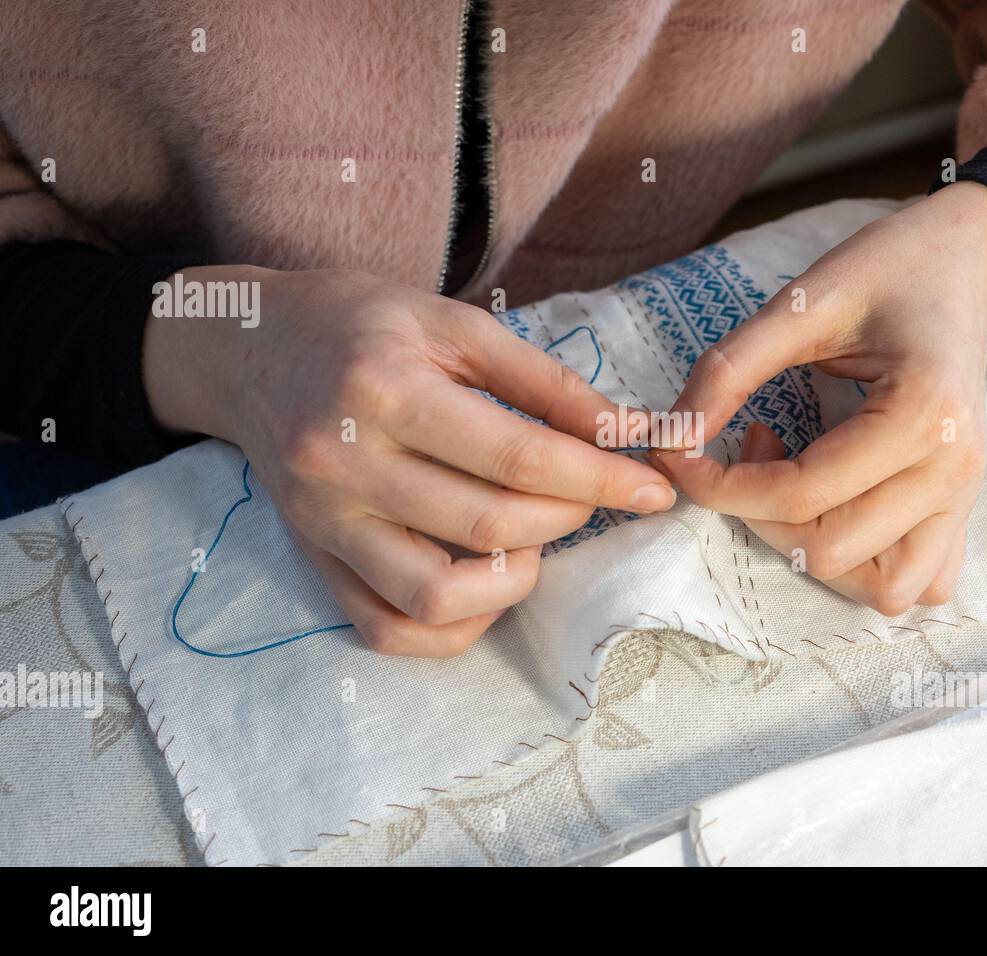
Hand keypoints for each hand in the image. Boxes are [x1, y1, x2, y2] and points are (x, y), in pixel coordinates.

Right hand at [144, 267, 675, 655]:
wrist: (247, 346)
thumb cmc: (360, 324)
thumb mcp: (454, 322)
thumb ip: (543, 381)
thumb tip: (627, 432)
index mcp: (383, 390)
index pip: (518, 457)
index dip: (600, 478)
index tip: (653, 489)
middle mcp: (344, 464)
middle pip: (489, 526)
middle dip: (567, 517)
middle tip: (588, 493)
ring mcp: (324, 523)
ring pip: (436, 597)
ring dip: (512, 580)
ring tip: (531, 540)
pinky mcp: (313, 561)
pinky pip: (387, 630)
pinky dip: (453, 628)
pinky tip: (484, 582)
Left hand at [653, 182, 986, 614]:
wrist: (962, 260)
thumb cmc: (887, 269)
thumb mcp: (802, 301)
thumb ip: (730, 368)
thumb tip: (671, 437)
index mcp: (924, 413)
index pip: (799, 493)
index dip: (718, 486)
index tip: (675, 453)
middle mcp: (954, 471)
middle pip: (829, 550)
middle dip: (758, 514)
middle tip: (748, 443)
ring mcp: (965, 498)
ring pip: (881, 588)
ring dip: (813, 551)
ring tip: (795, 482)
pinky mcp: (963, 510)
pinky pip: (920, 584)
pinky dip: (868, 568)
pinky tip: (837, 511)